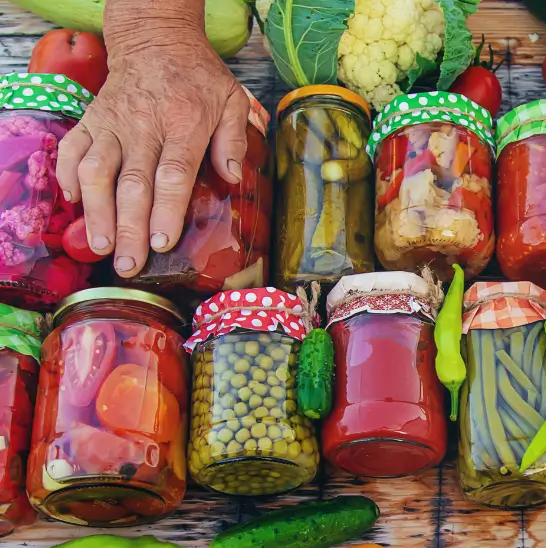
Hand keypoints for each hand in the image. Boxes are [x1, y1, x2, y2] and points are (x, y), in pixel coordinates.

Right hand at [56, 21, 249, 277]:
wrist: (155, 41)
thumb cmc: (199, 78)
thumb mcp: (231, 101)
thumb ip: (233, 140)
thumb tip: (232, 178)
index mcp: (184, 123)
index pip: (174, 173)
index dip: (166, 209)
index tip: (162, 241)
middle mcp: (145, 125)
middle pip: (133, 182)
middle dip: (129, 227)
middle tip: (129, 263)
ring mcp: (113, 123)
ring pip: (97, 171)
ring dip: (96, 211)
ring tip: (100, 246)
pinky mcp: (91, 120)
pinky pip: (72, 150)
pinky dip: (68, 177)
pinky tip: (74, 204)